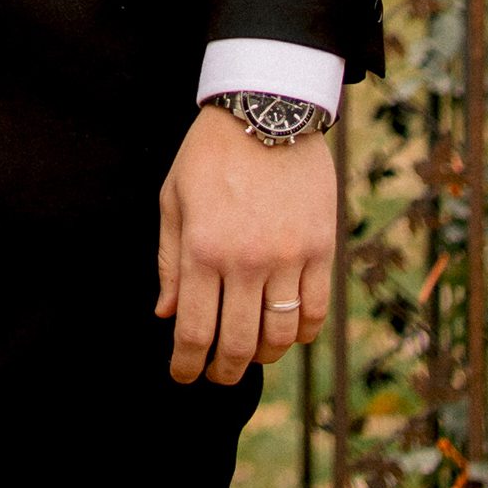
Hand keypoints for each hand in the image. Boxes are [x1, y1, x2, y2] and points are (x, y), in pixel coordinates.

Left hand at [157, 110, 335, 384]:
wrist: (266, 110)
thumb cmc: (209, 154)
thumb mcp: (174, 200)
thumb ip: (170, 261)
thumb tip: (166, 315)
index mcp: (203, 249)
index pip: (195, 330)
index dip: (187, 364)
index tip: (183, 377)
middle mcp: (247, 261)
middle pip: (239, 344)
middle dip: (223, 370)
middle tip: (217, 375)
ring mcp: (288, 258)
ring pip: (281, 336)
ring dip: (263, 356)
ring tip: (251, 354)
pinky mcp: (321, 249)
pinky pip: (316, 312)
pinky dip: (302, 333)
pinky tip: (287, 333)